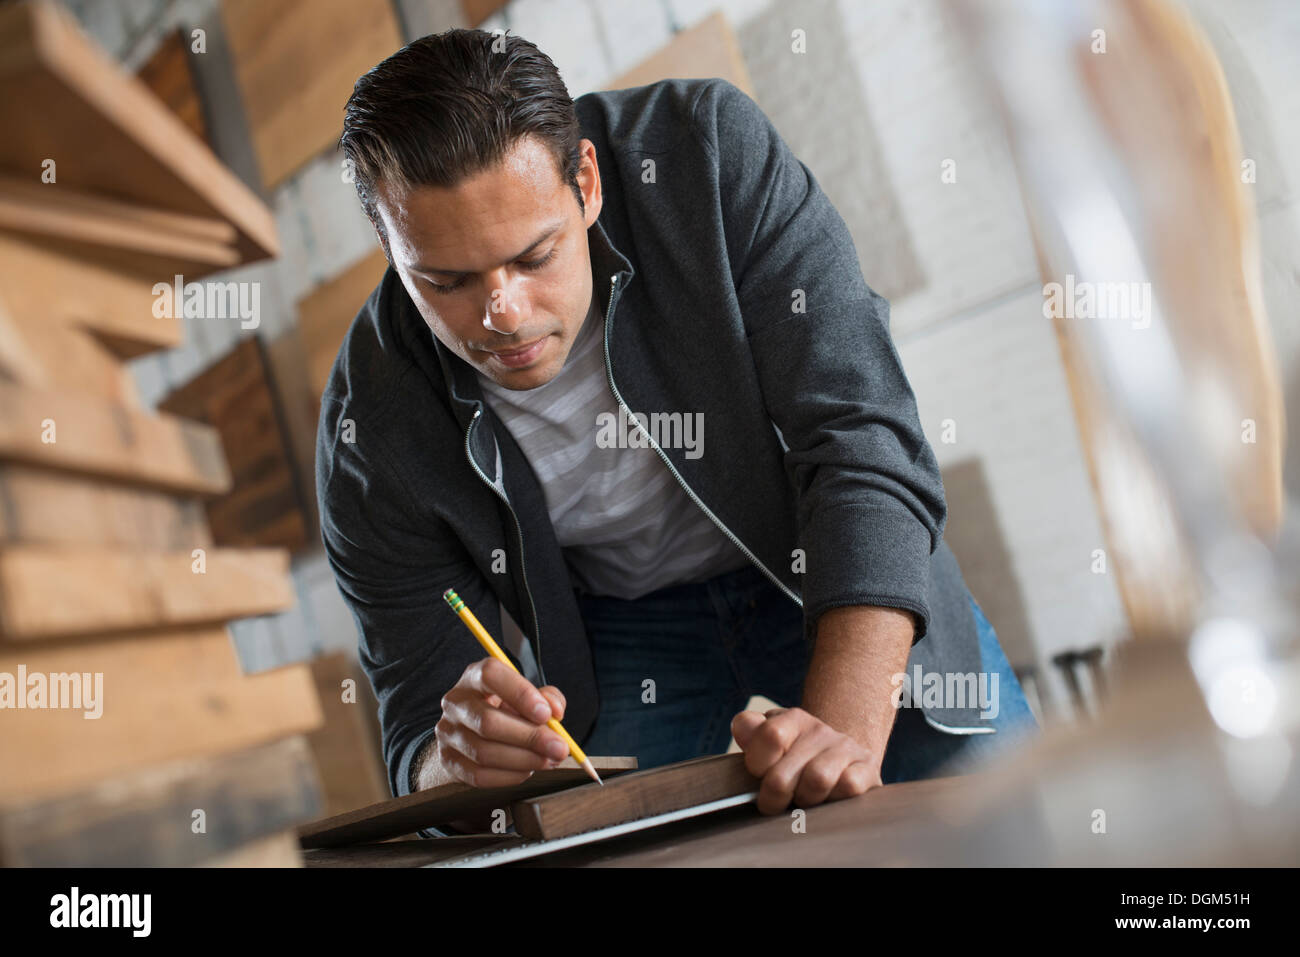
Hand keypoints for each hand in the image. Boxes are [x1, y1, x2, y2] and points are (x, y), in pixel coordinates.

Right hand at [435, 657, 569, 787]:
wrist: (473, 733)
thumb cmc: (506, 710)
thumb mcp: (527, 696)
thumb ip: (547, 698)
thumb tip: (555, 712)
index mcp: (475, 677)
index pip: (490, 675)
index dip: (520, 693)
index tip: (546, 714)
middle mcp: (455, 702)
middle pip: (488, 721)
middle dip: (530, 737)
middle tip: (559, 748)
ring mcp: (447, 733)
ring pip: (484, 752)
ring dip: (523, 760)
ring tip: (548, 761)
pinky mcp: (448, 761)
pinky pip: (478, 775)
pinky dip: (509, 776)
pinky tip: (528, 771)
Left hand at [731, 706, 882, 813]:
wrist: (841, 761)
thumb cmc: (795, 759)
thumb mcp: (768, 742)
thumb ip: (749, 731)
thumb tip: (743, 728)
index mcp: (791, 719)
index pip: (770, 736)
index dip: (758, 764)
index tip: (759, 775)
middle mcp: (819, 729)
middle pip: (783, 774)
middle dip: (774, 797)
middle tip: (775, 804)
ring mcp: (845, 747)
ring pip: (817, 780)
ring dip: (805, 801)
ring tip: (804, 802)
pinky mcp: (868, 768)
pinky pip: (849, 786)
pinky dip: (835, 801)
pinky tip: (829, 801)